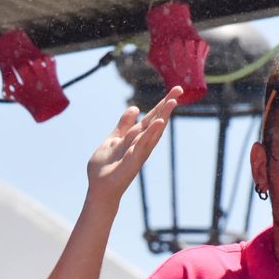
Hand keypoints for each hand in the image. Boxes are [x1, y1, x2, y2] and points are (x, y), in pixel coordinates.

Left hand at [86, 88, 178, 202]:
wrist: (99, 188)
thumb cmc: (106, 167)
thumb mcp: (113, 139)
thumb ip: (123, 125)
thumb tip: (135, 108)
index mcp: (136, 137)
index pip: (150, 117)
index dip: (161, 104)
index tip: (174, 91)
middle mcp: (141, 143)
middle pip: (156, 121)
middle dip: (166, 106)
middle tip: (179, 89)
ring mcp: (138, 151)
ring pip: (153, 131)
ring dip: (163, 116)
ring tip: (172, 102)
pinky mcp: (134, 160)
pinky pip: (143, 144)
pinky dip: (152, 133)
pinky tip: (160, 122)